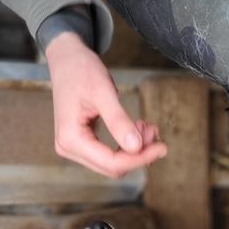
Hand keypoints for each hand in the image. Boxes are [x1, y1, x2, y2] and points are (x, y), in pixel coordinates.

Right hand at [45, 32, 166, 178]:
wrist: (67, 60)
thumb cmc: (80, 70)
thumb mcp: (103, 92)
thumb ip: (119, 121)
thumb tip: (136, 147)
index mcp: (71, 139)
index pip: (112, 163)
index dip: (140, 158)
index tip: (162, 147)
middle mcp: (68, 148)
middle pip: (112, 167)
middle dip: (137, 153)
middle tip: (153, 130)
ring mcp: (73, 147)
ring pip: (112, 163)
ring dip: (133, 149)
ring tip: (145, 125)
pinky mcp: (81, 143)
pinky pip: (108, 154)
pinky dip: (125, 145)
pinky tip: (135, 127)